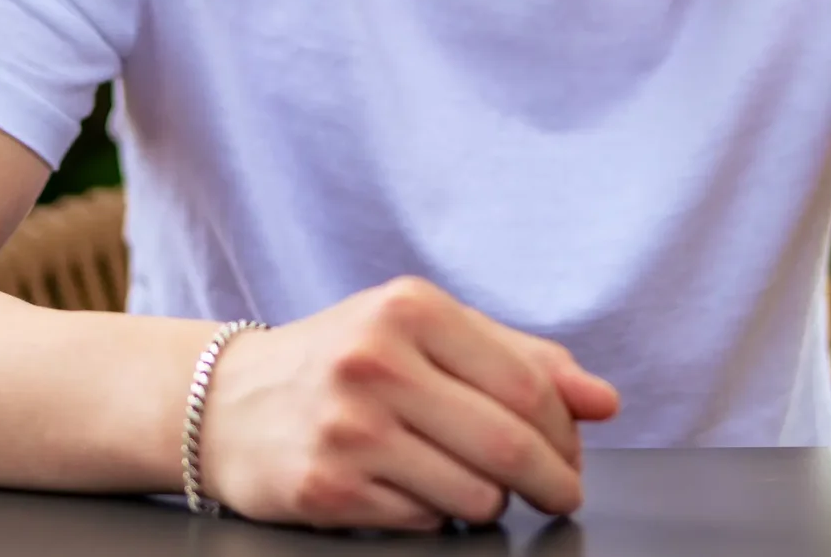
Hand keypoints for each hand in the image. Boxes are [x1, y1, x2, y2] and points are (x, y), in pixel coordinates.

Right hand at [198, 276, 619, 529]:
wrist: (228, 402)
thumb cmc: (344, 361)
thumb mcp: (425, 332)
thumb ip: (518, 357)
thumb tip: (603, 401)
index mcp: (409, 309)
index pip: (525, 384)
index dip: (565, 431)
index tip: (574, 452)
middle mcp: (375, 362)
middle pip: (506, 442)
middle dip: (551, 478)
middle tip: (560, 491)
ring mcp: (347, 428)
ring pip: (472, 493)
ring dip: (493, 502)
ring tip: (477, 485)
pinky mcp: (326, 488)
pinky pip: (423, 521)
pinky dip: (438, 516)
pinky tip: (417, 490)